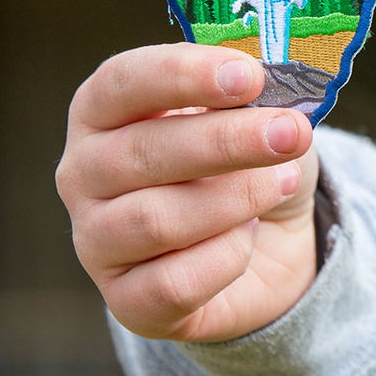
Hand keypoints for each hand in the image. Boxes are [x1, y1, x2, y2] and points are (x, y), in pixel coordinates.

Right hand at [56, 43, 318, 341]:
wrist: (270, 244)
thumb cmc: (249, 162)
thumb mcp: (258, 114)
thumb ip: (256, 97)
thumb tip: (271, 94)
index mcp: (104, 110)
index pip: (123, 82)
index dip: (183, 75)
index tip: (248, 76)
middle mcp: (85, 173)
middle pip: (144, 152)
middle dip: (227, 141)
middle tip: (290, 132)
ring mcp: (96, 240)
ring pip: (156, 220)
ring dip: (236, 199)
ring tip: (282, 182)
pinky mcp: (125, 300)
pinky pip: (174, 282)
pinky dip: (227, 257)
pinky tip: (248, 237)